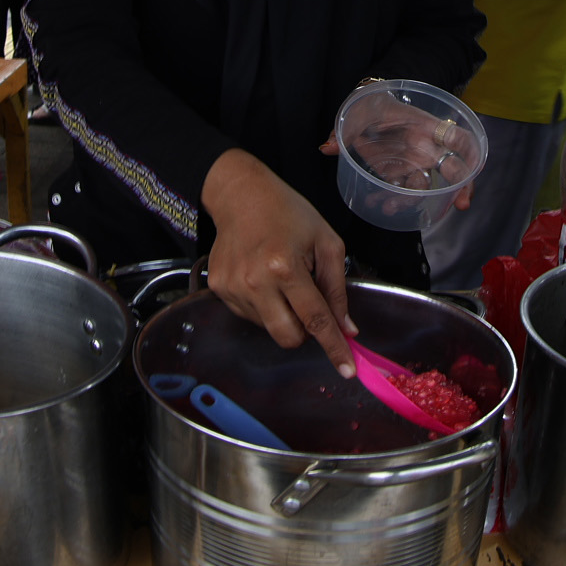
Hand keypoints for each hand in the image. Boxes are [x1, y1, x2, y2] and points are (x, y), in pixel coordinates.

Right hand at [201, 150, 355, 375]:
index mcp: (284, 266)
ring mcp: (232, 288)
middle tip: (308, 303)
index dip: (334, 347)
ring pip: (268, 328)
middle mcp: (254, 281)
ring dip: (282, 314)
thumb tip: (346, 328)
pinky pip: (249, 316)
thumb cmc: (287, 213)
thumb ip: (337, 288)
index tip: (347, 369)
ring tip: (281, 278)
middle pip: (288, 337)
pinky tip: (263, 278)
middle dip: (305, 331)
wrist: (240, 195)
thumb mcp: (326, 242)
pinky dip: (263, 306)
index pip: (315, 320)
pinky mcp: (218, 289)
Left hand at [332, 94, 477, 192]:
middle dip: (461, 187)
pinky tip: (376, 204)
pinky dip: (390, 199)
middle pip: (452, 169)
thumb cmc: (372, 102)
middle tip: (460, 204)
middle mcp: (426, 146)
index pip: (457, 138)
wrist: (367, 103)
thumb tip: (326, 147)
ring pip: (423, 186)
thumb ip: (344, 129)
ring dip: (411, 200)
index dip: (470, 154)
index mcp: (426, 126)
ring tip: (390, 208)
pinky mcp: (398, 171)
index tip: (473, 170)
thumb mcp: (361, 110)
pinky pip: (400, 190)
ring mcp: (414, 161)